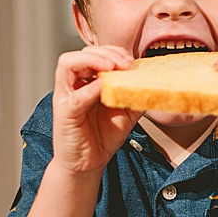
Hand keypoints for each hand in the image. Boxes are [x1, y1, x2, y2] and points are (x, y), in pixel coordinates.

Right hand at [51, 45, 139, 172]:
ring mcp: (66, 96)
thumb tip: (154, 81)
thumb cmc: (103, 136)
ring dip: (92, 60)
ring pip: (68, 63)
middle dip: (107, 52)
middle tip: (126, 63)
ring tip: (111, 67)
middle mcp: (74, 84)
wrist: (89, 163)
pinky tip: (103, 89)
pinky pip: (73, 95)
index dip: (115, 52)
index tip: (132, 62)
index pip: (97, 54)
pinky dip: (89, 88)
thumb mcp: (127, 112)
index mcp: (88, 80)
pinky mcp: (63, 112)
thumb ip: (136, 95)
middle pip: (83, 53)